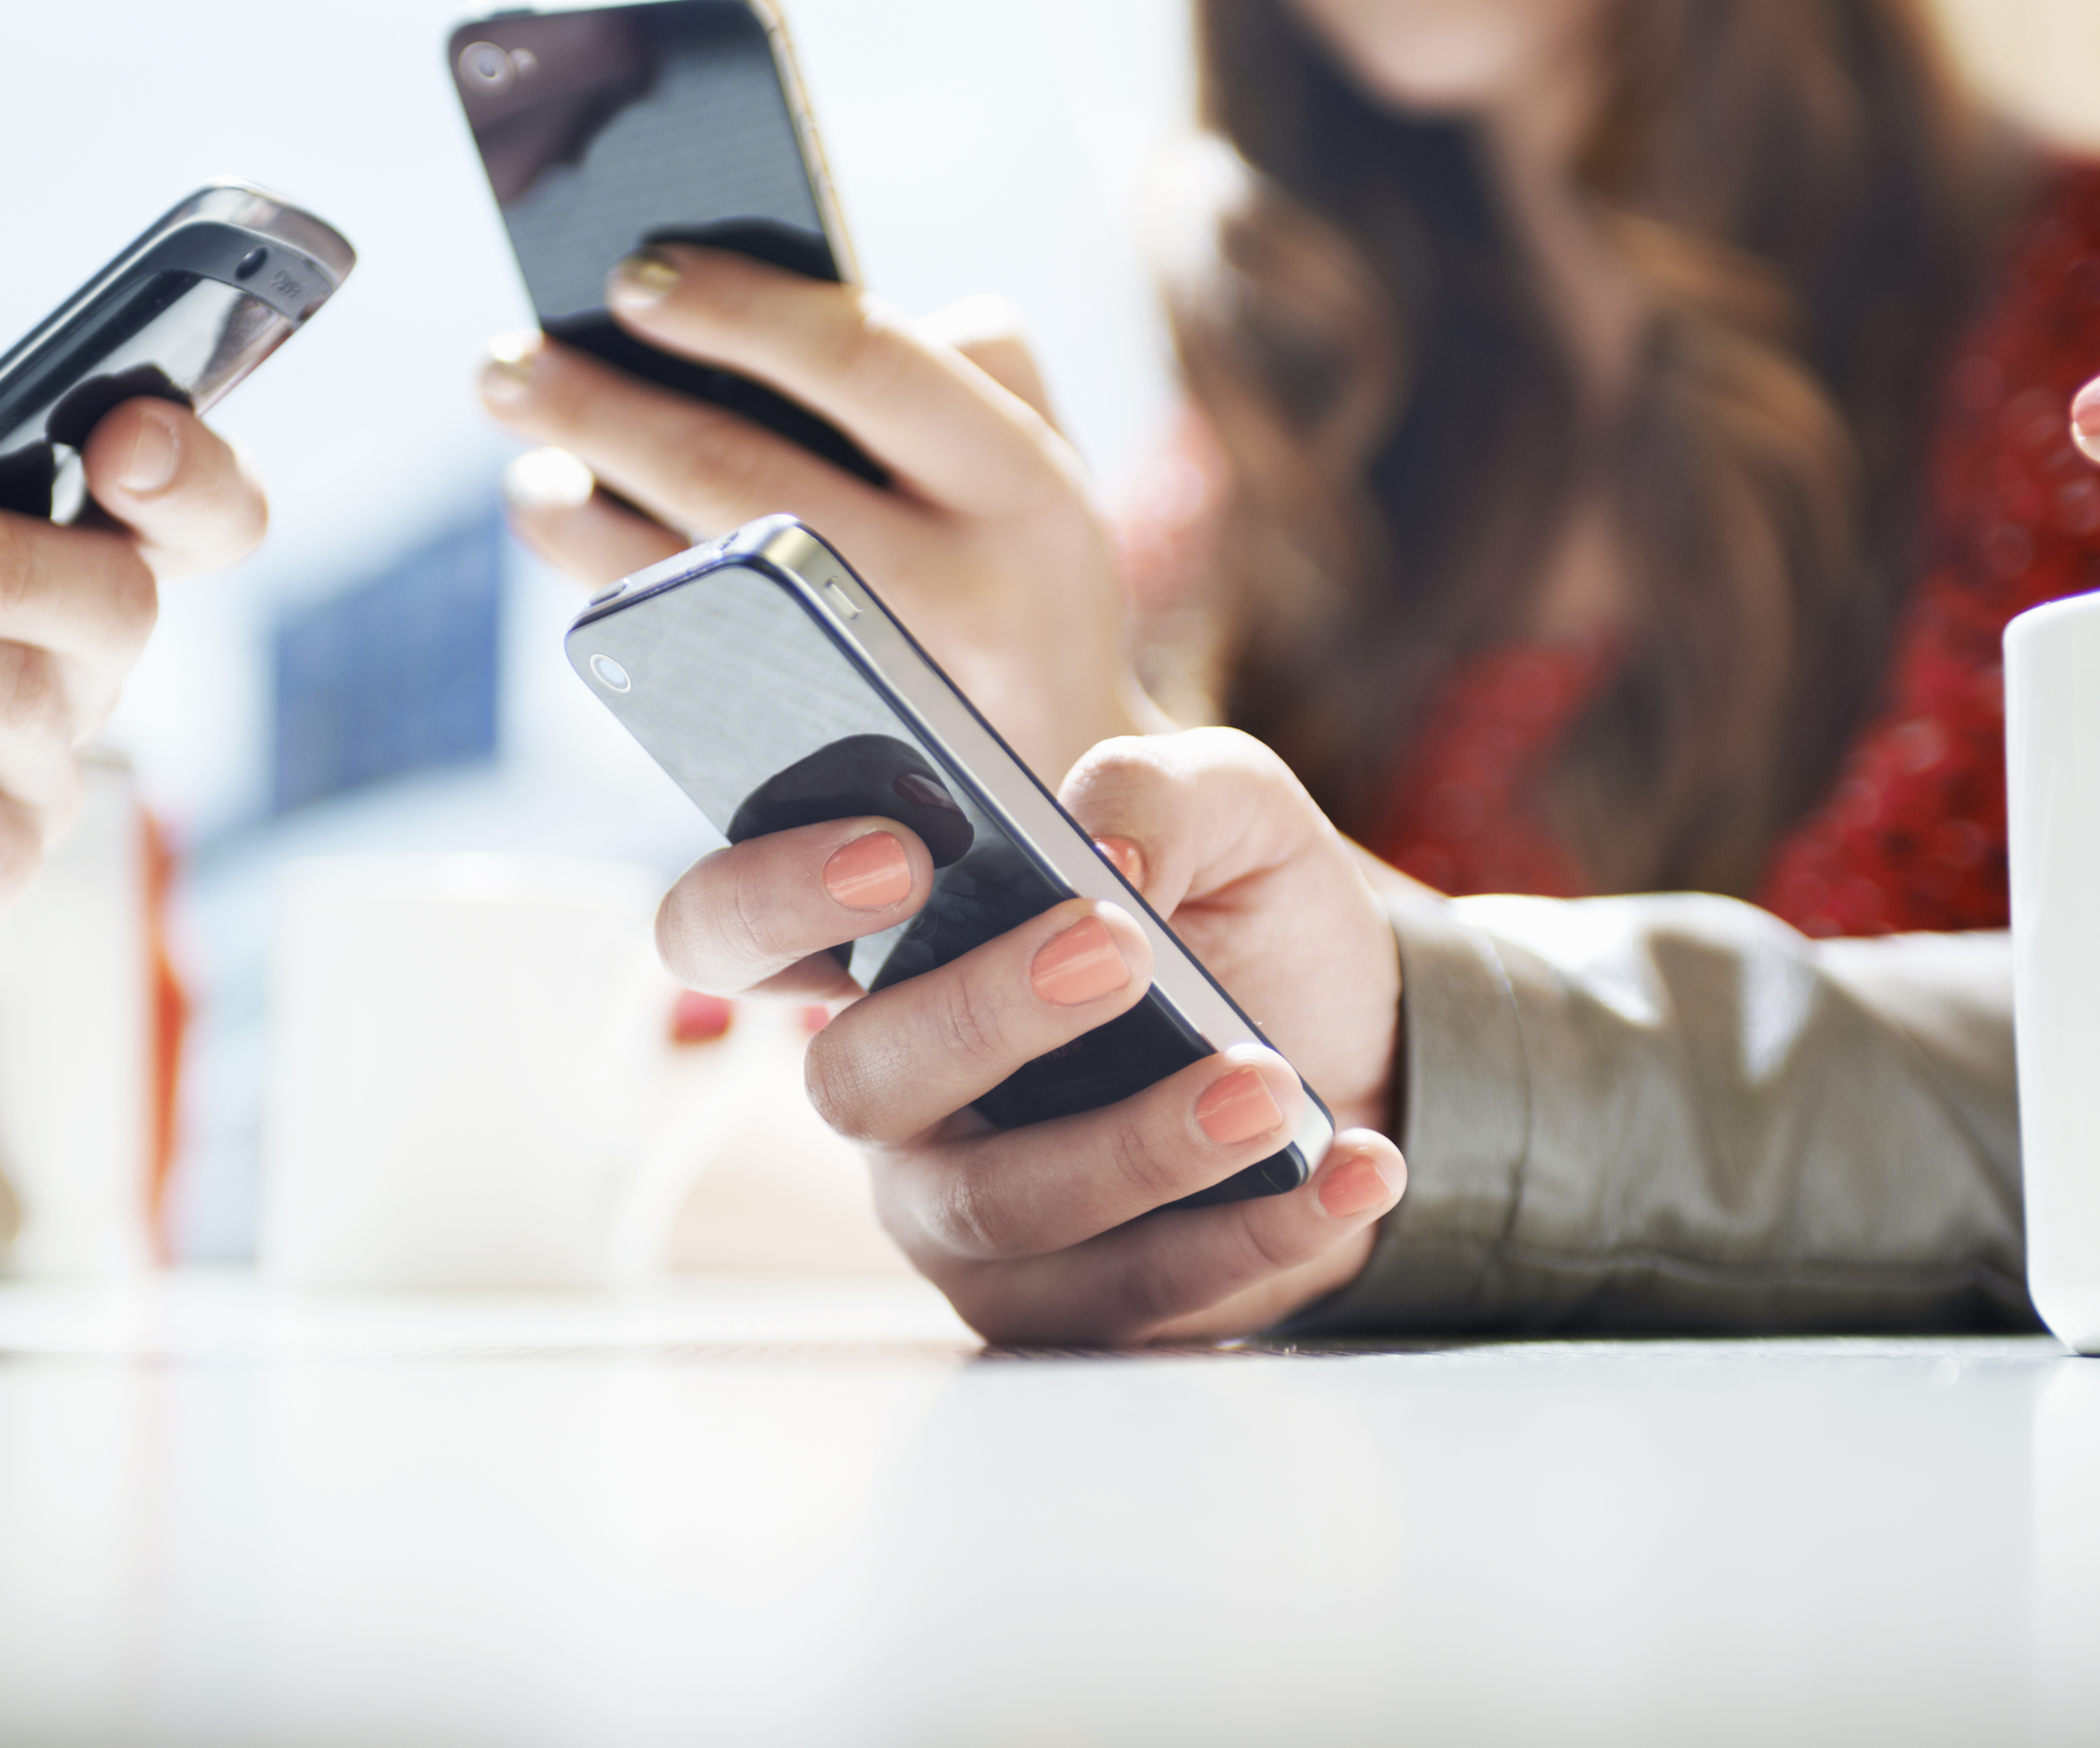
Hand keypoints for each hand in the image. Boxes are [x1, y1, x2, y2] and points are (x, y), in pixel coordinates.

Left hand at [477, 246, 1155, 777]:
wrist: (1062, 780)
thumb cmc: (1019, 576)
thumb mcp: (1035, 460)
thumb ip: (962, 361)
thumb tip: (782, 303)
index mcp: (1023, 483)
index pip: (863, 357)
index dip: (736, 306)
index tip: (632, 270)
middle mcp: (962, 588)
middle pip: (740, 473)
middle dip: (600, 407)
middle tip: (507, 359)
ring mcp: (884, 689)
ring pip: (691, 576)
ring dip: (576, 503)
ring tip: (526, 450)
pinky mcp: (817, 755)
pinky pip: (680, 659)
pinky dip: (607, 585)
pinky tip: (569, 529)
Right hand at [652, 727, 1405, 1345]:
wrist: (1367, 1049)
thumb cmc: (1247, 920)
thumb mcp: (1231, 810)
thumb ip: (1160, 789)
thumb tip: (1104, 853)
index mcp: (883, 950)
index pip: (731, 927)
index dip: (770, 896)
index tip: (893, 855)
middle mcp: (893, 1093)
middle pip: (855, 1079)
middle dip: (978, 1015)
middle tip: (1115, 948)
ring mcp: (966, 1216)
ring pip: (1003, 1205)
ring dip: (1140, 1144)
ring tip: (1266, 1082)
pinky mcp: (1070, 1311)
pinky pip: (1140, 1295)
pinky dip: (1258, 1230)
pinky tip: (1353, 1166)